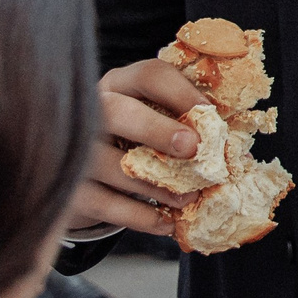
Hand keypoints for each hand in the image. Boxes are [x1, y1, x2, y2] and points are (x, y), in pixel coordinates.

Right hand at [68, 59, 211, 235]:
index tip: (208, 112)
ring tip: (187, 197)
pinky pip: (104, 205)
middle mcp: (91, 112)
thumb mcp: (154, 120)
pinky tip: (166, 223)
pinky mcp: (68, 189)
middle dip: (157, 130)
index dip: (181, 92)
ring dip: (154, 184)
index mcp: (120, 85)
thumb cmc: (133, 140)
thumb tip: (229, 140)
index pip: (149, 75)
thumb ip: (183, 121)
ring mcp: (72, 151)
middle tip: (193, 149)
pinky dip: (140, 217)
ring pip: (109, 165)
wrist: (81, 176)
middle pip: (117, 113)